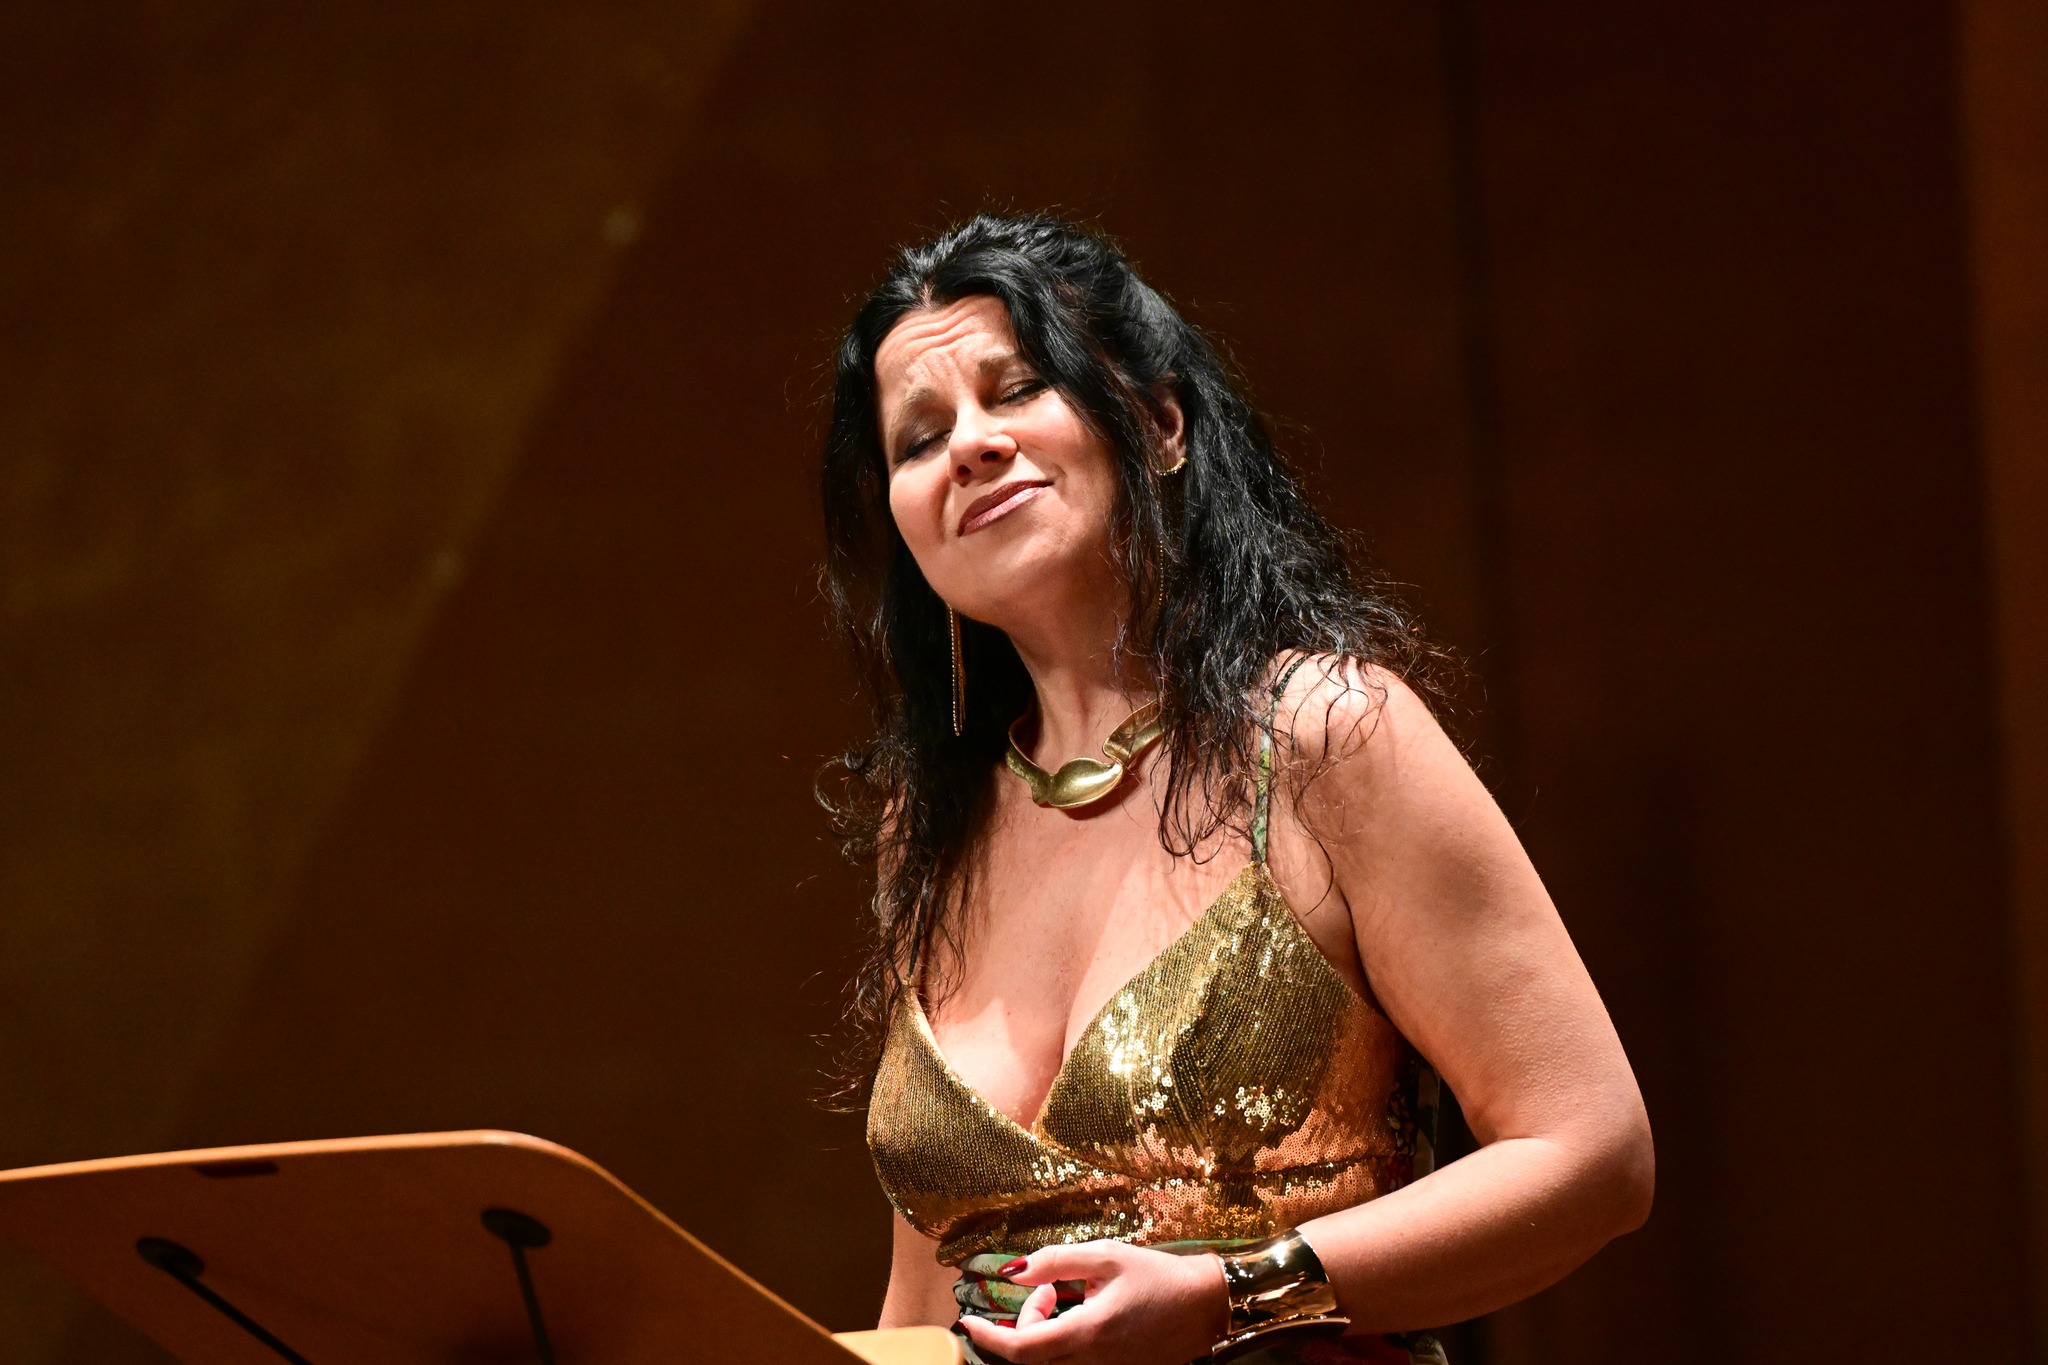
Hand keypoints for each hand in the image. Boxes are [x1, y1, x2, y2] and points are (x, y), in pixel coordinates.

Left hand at [956, 1241, 1225, 1364]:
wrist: (1205, 1307)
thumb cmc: (1157, 1277)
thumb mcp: (1105, 1255)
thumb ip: (1055, 1261)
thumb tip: (1012, 1271)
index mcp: (1087, 1333)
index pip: (1021, 1350)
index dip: (988, 1337)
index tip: (967, 1320)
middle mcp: (1092, 1362)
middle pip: (1032, 1360)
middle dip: (1023, 1326)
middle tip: (1046, 1290)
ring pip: (1051, 1364)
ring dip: (1041, 1336)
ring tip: (1062, 1299)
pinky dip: (1060, 1344)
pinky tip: (1078, 1316)